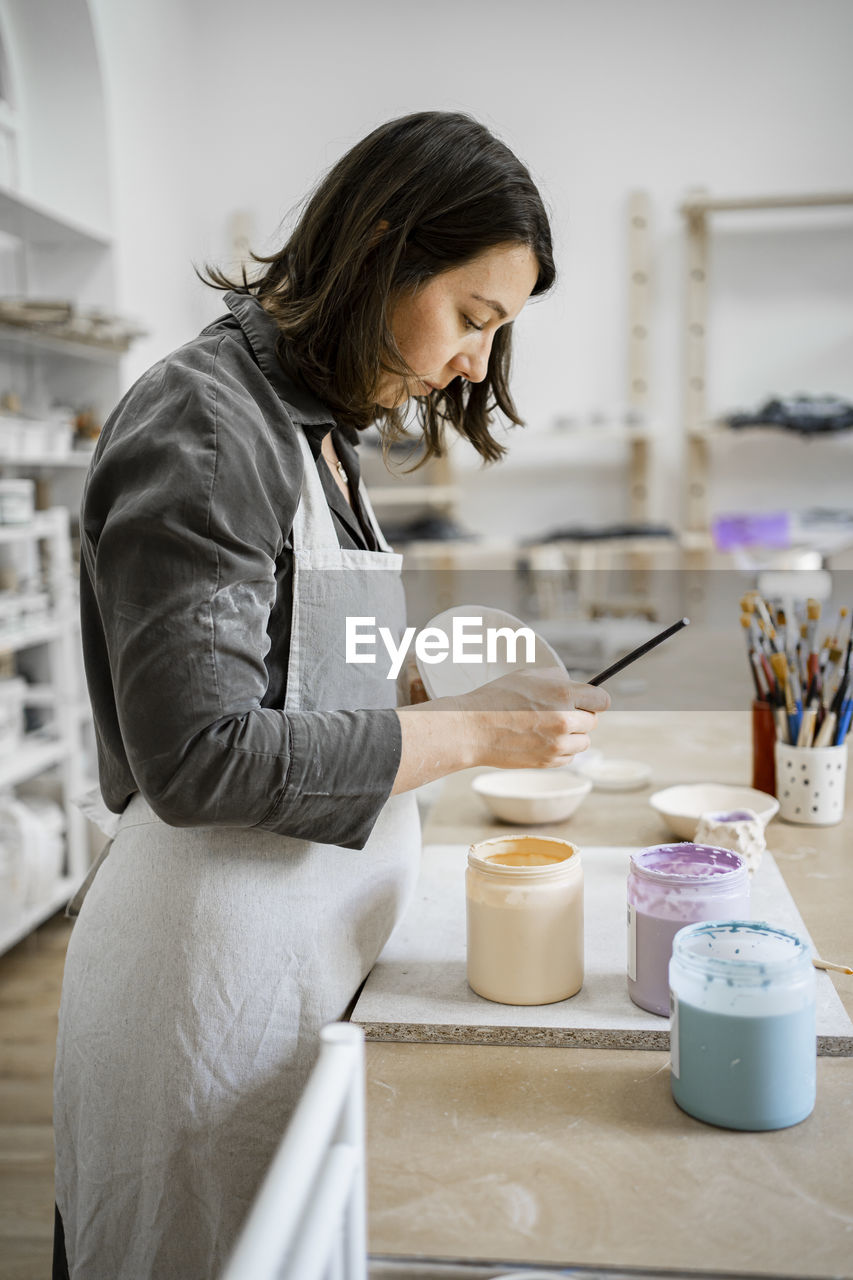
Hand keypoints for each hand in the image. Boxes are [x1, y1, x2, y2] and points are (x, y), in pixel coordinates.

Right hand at [449, 666, 609, 769]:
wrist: (472, 729)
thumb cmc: (496, 698)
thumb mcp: (528, 675)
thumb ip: (557, 678)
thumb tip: (573, 685)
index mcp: (563, 694)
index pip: (602, 700)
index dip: (595, 699)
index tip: (588, 701)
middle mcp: (565, 720)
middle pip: (593, 722)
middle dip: (581, 716)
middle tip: (560, 712)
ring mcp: (557, 744)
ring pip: (584, 742)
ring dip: (573, 735)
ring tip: (550, 727)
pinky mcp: (548, 762)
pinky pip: (569, 757)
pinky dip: (561, 750)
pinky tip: (543, 740)